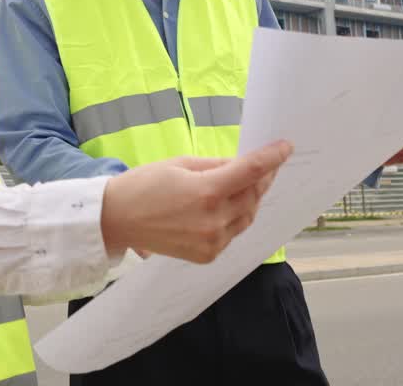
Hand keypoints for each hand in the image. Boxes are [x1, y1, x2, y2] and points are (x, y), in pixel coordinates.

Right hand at [99, 140, 291, 263]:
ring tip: (246, 185)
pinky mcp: (208, 255)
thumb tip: (243, 165)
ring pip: (248, 216)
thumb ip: (217, 165)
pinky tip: (227, 206)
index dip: (272, 157)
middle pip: (254, 195)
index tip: (285, 147)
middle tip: (265, 165)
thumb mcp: (181, 164)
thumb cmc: (145, 184)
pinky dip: (236, 218)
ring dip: (251, 199)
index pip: (251, 172)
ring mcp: (212, 242)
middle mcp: (214, 220)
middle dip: (262, 178)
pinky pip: (233, 233)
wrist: (117, 219)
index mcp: (206, 192)